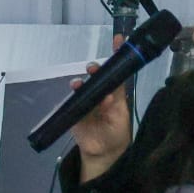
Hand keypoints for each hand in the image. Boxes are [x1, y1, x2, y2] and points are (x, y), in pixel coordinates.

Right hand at [73, 35, 132, 181]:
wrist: (103, 153)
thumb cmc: (116, 132)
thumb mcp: (120, 117)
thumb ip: (115, 105)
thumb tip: (107, 95)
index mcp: (115, 92)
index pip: (116, 71)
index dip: (117, 55)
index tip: (118, 39)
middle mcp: (101, 92)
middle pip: (97, 75)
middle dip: (95, 68)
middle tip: (93, 68)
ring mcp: (87, 100)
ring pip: (83, 85)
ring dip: (83, 81)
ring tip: (82, 83)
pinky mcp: (76, 109)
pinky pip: (73, 99)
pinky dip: (75, 94)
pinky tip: (76, 91)